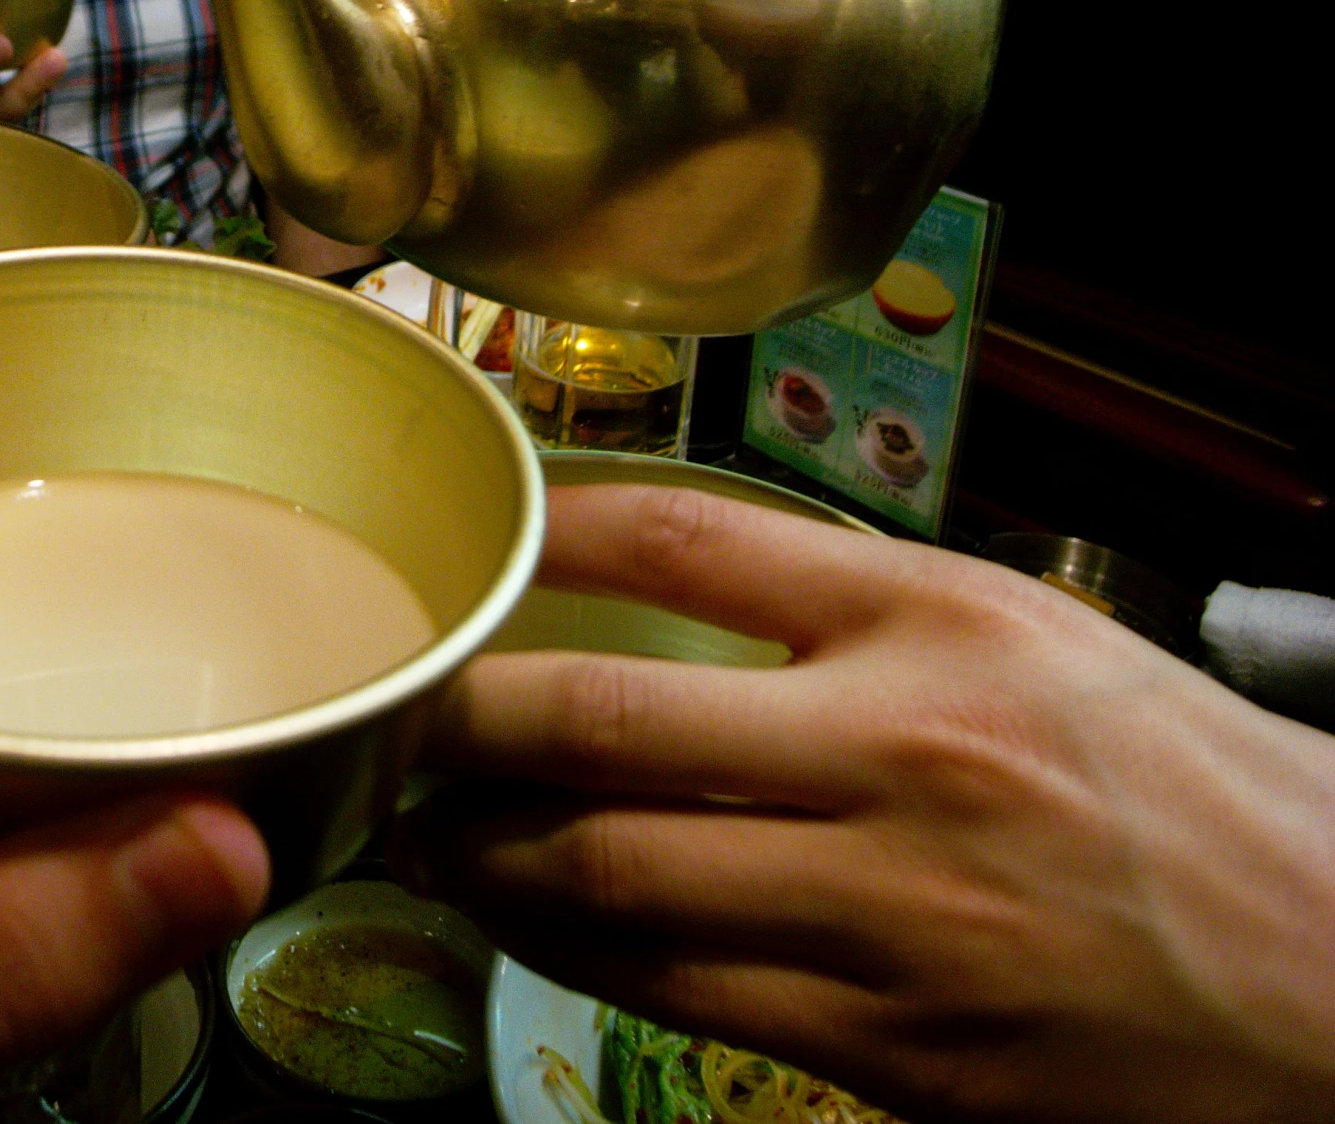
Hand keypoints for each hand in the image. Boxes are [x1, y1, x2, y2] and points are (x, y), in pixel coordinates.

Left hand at [394, 484, 1334, 1123]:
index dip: (543, 534)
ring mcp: (893, 915)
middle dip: (463, 719)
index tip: (469, 542)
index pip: (686, 542)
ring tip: (430, 828)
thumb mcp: (1032, 640)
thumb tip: (672, 584)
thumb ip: (854, 608)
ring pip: (611, 878)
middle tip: (399, 709)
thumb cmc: (1183, 790)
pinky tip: (536, 923)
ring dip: (489, 855)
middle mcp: (904, 757)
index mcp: (942, 626)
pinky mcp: (896, 1049)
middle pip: (604, 719)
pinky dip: (580, 955)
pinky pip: (679, 993)